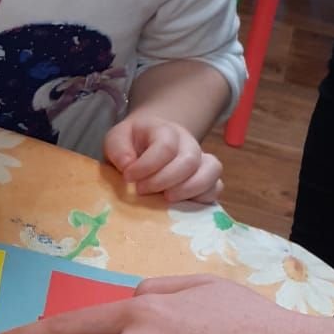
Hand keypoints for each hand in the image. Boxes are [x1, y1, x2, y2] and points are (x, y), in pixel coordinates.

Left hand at [104, 113, 222, 202]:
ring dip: (187, 190)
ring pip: (211, 171)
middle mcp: (188, 143)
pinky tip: (180, 203)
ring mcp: (201, 160)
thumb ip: (118, 149)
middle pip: (189, 160)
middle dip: (163, 180)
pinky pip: (216, 187)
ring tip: (166, 198)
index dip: (147, 166)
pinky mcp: (207, 179)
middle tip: (142, 190)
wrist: (147, 145)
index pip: (166, 146)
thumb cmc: (131, 145)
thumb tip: (128, 166)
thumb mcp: (116, 140)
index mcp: (165, 130)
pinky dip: (201, 197)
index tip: (128, 178)